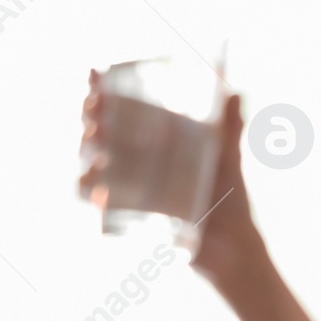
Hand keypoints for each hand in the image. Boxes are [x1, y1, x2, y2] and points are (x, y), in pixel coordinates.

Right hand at [79, 75, 257, 278]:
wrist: (233, 243)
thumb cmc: (228, 196)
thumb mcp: (228, 156)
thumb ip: (229, 126)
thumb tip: (232, 92)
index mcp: (149, 140)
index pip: (115, 109)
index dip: (99, 91)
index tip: (95, 76)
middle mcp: (130, 162)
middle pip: (97, 134)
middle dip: (90, 119)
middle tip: (96, 109)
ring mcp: (125, 190)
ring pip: (91, 165)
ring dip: (86, 153)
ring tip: (96, 142)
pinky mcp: (126, 219)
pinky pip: (99, 207)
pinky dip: (94, 197)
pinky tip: (98, 192)